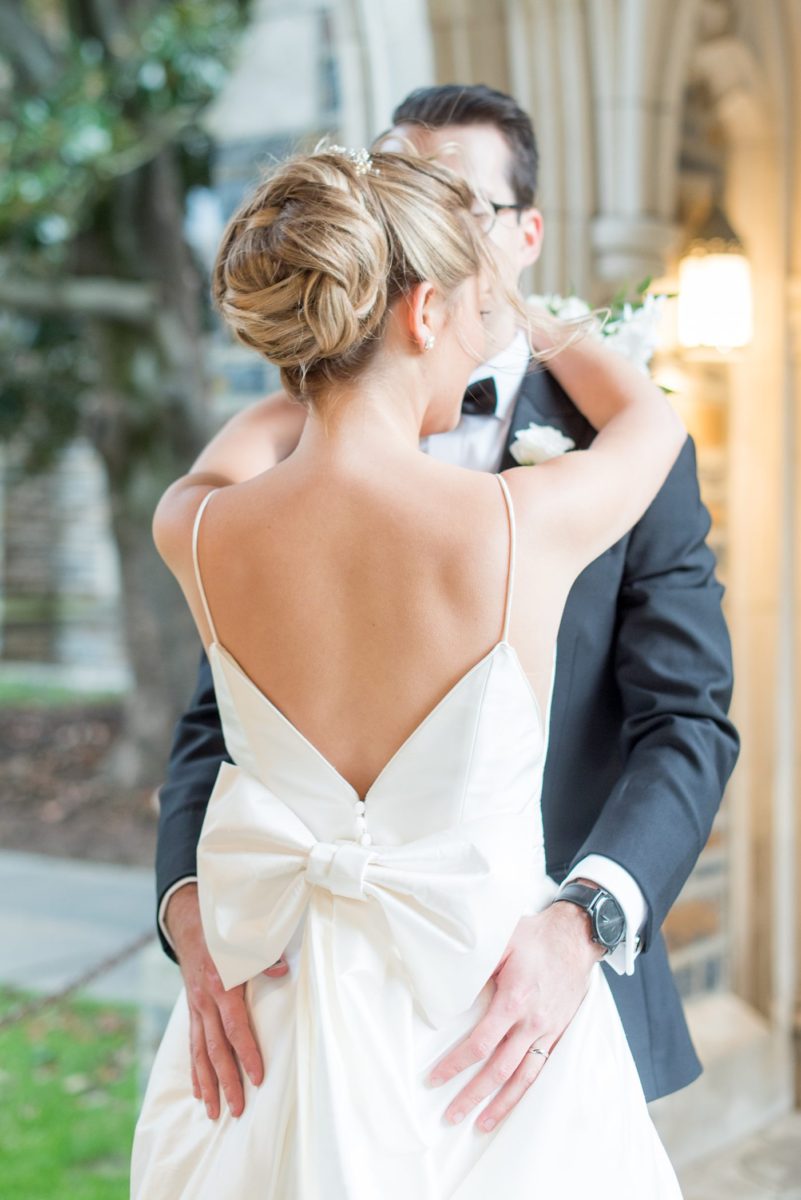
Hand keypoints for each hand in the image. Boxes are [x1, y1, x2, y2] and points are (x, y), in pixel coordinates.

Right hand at [164, 882, 288, 1119]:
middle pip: (216, 1050)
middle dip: (227, 1082)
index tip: (258, 1077)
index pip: (235, 1028)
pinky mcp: (192, 1011)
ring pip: (200, 1054)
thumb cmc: (223, 933)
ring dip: (208, 1085)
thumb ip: (263, 958)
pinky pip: (192, 1046)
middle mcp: (205, 1002)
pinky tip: (199, 1092)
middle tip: (239, 1109)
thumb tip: (283, 970)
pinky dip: (195, 1071)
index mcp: (221, 985)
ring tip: (215, 1113)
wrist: (189, 923)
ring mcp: (195, 1009)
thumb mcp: (244, 940)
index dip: (246, 1053)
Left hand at [427, 898, 604, 1132]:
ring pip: (523, 1077)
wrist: (576, 937)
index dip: (456, 1065)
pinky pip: (542, 1069)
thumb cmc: (535, 937)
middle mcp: (532, 1022)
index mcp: (514, 1000)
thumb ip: (477, 967)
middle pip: (498, 1070)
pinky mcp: (558, 1033)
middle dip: (473, 1096)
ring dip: (501, 1104)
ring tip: (480, 1125)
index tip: (434, 1079)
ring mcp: (547, 1031)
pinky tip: (513, 1103)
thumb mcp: (501, 941)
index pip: (480, 1044)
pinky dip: (526, 1090)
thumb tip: (449, 987)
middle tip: (450, 1116)